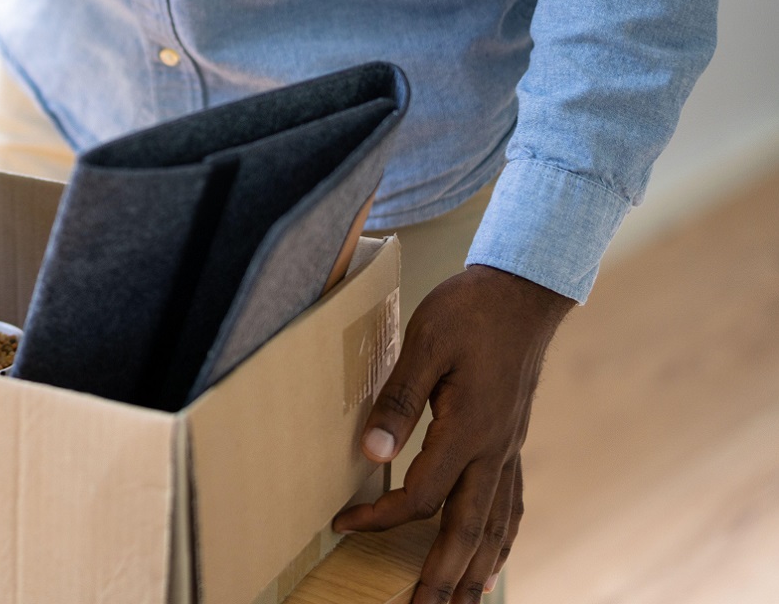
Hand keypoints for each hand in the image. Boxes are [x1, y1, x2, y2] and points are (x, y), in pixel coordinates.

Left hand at [332, 265, 572, 602]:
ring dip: (479, 571)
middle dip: (444, 580)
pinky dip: (502, 538)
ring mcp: (509, 449)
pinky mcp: (513, 440)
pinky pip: (511, 504)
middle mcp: (494, 450)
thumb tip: (371, 451)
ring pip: (496, 526)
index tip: (343, 525)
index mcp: (469, 430)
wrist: (524, 291)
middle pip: (467, 532)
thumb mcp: (423, 345)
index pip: (421, 498)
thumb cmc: (469, 312)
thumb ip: (397, 402)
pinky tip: (495, 557)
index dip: (380, 518)